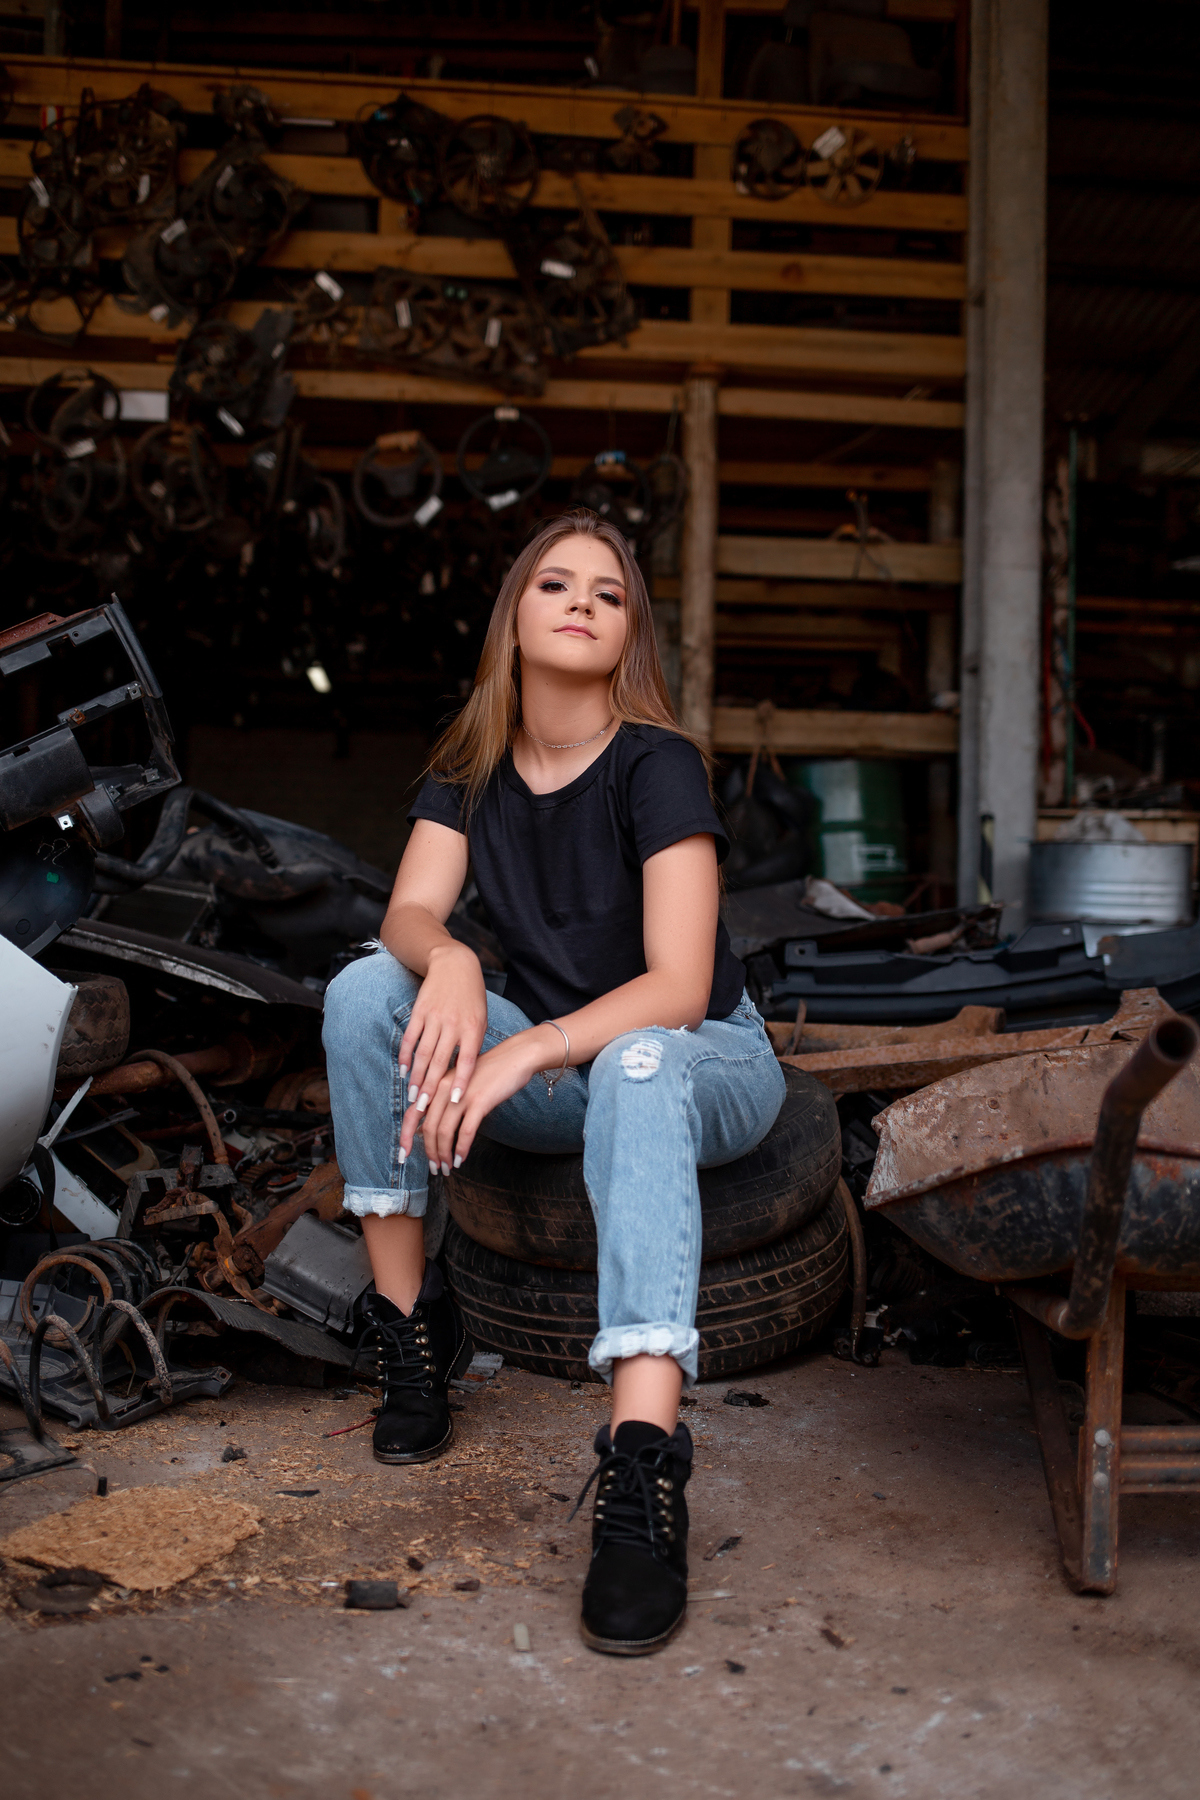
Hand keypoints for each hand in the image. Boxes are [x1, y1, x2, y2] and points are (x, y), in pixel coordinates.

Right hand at [396, 941, 487, 1154]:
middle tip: (425, 1109)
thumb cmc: (472, 998)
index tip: (456, 1101)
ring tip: (413, 1096)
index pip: (467, 1060)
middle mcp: (453, 1024)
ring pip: (423, 1053)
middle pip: (440, 1061)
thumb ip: (473, 1045)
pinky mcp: (420, 1011)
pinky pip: (411, 1037)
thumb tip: (463, 1074)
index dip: (461, 1081)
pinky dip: (406, 1056)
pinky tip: (404, 1071)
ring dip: (417, 1077)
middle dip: (432, 1087)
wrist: (455, 964)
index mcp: (473, 1027)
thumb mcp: (480, 1019)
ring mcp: (435, 1017)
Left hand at [408, 1026, 562, 1173]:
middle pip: (428, 1127)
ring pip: (444, 1132)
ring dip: (444, 1154)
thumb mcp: (459, 1083)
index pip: (412, 1114)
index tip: (404, 1155)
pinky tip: (461, 1159)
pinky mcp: (479, 1102)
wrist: (515, 1057)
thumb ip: (443, 1102)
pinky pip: (466, 1131)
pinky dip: (461, 1148)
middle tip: (435, 1168)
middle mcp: (444, 1089)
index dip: (406, 1137)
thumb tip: (429, 1129)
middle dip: (429, 1152)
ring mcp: (461, 1095)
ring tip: (447, 1167)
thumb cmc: (489, 1072)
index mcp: (437, 1084)